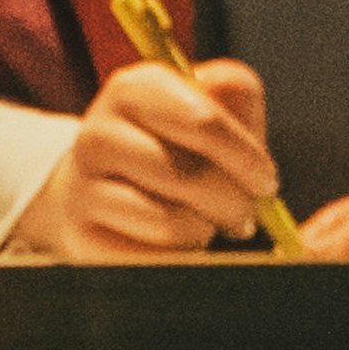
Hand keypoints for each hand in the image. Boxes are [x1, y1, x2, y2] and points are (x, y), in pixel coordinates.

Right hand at [3, 53, 286, 256]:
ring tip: (204, 223)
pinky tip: (176, 245)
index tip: (267, 181)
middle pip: (189, 176)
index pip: (202, 122)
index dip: (245, 156)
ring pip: (172, 223)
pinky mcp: (82, 240)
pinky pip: (151, 260)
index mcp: (133, 89)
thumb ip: (235, 93)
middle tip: (245, 214)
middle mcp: (98, 134)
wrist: (96, 190)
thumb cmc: (170, 146)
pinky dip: (177, 257)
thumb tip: (237, 102)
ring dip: (204, 230)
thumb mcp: (206, 106)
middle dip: (233, 202)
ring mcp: (82, 189)